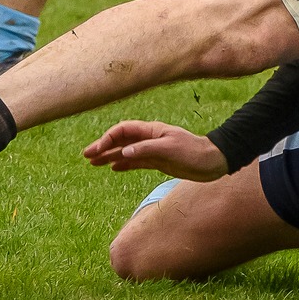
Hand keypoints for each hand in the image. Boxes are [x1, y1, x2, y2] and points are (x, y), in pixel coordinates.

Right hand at [81, 121, 227, 179]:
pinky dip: (123, 164)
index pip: (123, 131)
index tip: (97, 150)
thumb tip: (123, 153)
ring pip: (126, 152)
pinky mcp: (158, 161)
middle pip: (121, 140)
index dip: (108, 138)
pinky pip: (135, 162)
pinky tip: (112, 168)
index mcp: (152, 131)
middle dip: (103, 146)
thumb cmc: (194, 153)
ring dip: (109, 156)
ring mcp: (153, 150)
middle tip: (86, 156)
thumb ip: (146, 150)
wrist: (213, 162)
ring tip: (93, 163)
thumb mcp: (170, 150)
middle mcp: (150, 139)